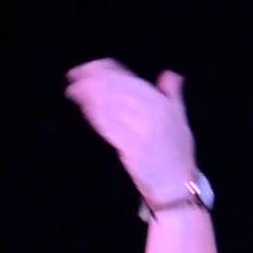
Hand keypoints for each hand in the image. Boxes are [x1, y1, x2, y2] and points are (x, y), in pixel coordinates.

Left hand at [64, 59, 195, 203]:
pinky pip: (111, 127)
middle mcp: (154, 115)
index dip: (109, 71)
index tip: (90, 67)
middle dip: (94, 81)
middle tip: (74, 76)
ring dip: (90, 96)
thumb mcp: (180, 120)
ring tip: (73, 89)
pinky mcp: (132, 149)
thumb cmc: (176, 153)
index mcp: (164, 105)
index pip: (132, 82)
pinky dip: (96, 115)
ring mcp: (143, 132)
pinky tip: (84, 108)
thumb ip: (172, 95)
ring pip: (112, 107)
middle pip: (119, 91)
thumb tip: (169, 74)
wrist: (177, 185)